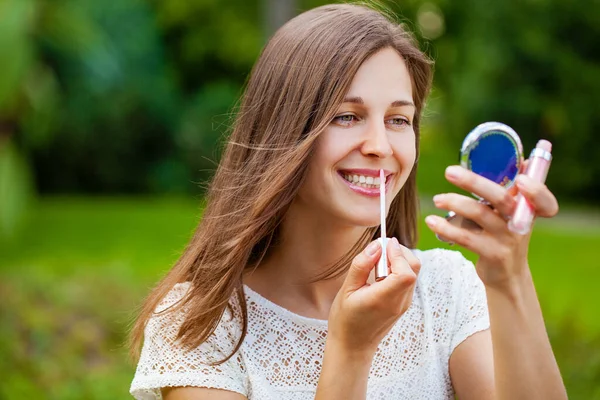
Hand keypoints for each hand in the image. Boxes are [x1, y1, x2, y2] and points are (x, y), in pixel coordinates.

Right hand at [327, 237, 420, 355]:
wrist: (353, 346)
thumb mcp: (346, 290)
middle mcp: (399, 302)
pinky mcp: (403, 304)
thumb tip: (376, 245)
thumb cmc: (345, 319)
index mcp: (384, 299)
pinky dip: (398, 269)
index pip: (406, 271)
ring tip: (377, 262)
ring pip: (413, 272)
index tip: (382, 244)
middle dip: (400, 252)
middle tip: (379, 250)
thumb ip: (361, 265)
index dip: (397, 253)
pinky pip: (408, 280)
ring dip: (399, 260)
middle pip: (414, 267)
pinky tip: (381, 272)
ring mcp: (404, 304)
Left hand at [425, 165, 558, 290]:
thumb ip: (515, 188)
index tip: (521, 179)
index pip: (544, 200)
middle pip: (500, 198)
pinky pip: (466, 238)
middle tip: (450, 171)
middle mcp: (520, 222)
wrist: (507, 273)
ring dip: (454, 203)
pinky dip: (446, 227)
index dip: (536, 190)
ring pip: (479, 214)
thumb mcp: (516, 212)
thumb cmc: (507, 234)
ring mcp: (507, 240)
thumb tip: (521, 157)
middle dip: (473, 182)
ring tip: (437, 199)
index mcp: (529, 209)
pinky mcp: (492, 254)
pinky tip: (431, 221)